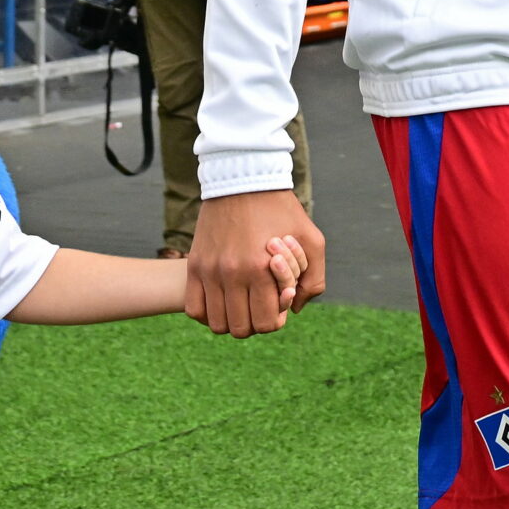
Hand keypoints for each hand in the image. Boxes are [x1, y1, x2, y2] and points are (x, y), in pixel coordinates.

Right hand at [184, 190, 325, 335]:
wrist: (243, 179)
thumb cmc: (282, 210)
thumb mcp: (312, 239)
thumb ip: (314, 279)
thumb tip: (295, 309)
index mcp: (261, 269)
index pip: (265, 322)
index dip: (274, 320)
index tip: (277, 303)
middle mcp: (232, 273)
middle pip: (240, 328)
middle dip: (254, 323)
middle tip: (260, 305)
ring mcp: (210, 270)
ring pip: (217, 323)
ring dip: (231, 320)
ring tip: (242, 304)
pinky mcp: (195, 264)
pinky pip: (194, 308)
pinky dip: (208, 313)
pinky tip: (222, 301)